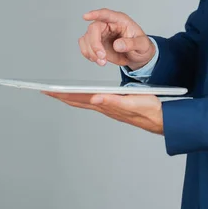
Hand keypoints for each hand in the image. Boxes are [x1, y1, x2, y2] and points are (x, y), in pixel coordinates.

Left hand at [42, 91, 163, 134]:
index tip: (47, 90)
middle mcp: (104, 107)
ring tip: (57, 92)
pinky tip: (80, 95)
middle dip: (60, 95)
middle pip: (77, 101)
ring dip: (69, 96)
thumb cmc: (150, 110)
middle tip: (44, 90)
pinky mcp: (114, 105)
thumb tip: (94, 98)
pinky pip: (92, 101)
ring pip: (83, 102)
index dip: (62, 94)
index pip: (79, 99)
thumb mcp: (132, 102)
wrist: (162, 118)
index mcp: (106, 104)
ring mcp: (108, 107)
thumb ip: (113, 101)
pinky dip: (82, 97)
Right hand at [79, 8, 155, 70]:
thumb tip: (117, 45)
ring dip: (91, 51)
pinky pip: (85, 46)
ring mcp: (100, 34)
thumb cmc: (141, 46)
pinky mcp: (96, 44)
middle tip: (102, 56)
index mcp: (120, 20)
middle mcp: (108, 25)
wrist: (138, 57)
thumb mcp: (142, 45)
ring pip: (86, 38)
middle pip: (94, 29)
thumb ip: (131, 44)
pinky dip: (88, 54)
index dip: (95, 14)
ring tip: (102, 61)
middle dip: (95, 44)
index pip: (106, 14)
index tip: (86, 16)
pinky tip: (98, 60)